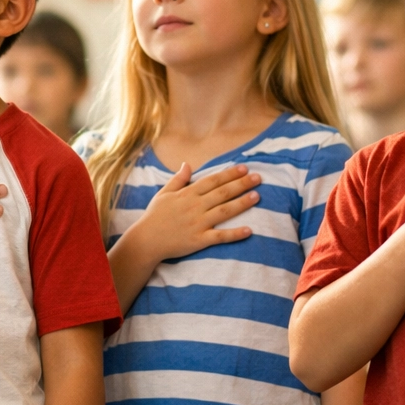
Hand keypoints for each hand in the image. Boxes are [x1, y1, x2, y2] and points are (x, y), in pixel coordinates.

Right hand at [133, 163, 261, 261]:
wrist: (146, 240)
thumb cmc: (154, 216)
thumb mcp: (164, 194)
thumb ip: (178, 179)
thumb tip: (187, 164)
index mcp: (187, 194)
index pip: (212, 180)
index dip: (229, 173)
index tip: (244, 167)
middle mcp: (195, 206)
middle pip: (222, 193)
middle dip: (241, 184)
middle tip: (258, 178)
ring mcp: (198, 223)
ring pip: (224, 211)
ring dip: (242, 203)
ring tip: (257, 196)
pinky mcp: (199, 240)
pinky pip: (220, 236)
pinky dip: (235, 234)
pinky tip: (249, 230)